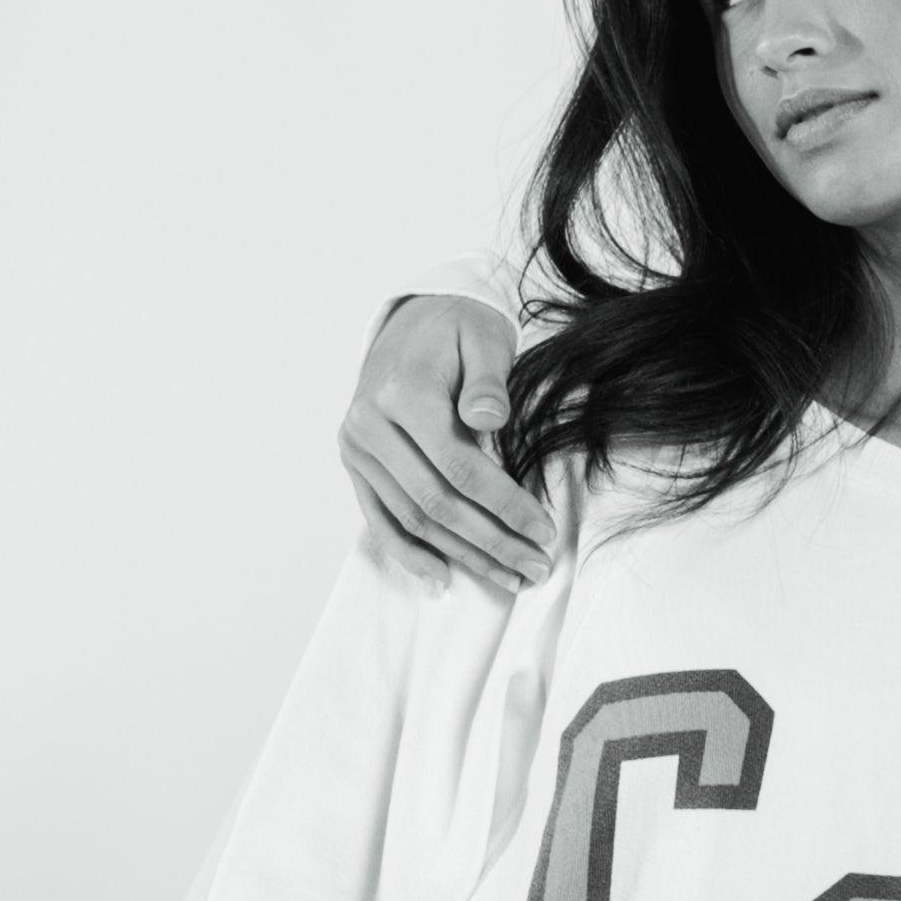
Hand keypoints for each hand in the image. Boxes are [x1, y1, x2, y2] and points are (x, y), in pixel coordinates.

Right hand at [340, 296, 552, 591]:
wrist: (412, 321)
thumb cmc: (458, 331)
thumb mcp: (483, 337)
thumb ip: (489, 378)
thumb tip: (489, 419)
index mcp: (403, 392)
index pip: (460, 465)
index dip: (505, 504)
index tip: (545, 530)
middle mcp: (370, 423)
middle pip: (436, 501)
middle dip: (491, 541)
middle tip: (536, 567)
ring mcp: (357, 447)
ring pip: (412, 518)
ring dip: (462, 555)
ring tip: (510, 578)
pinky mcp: (355, 463)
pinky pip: (379, 517)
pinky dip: (409, 553)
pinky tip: (442, 579)